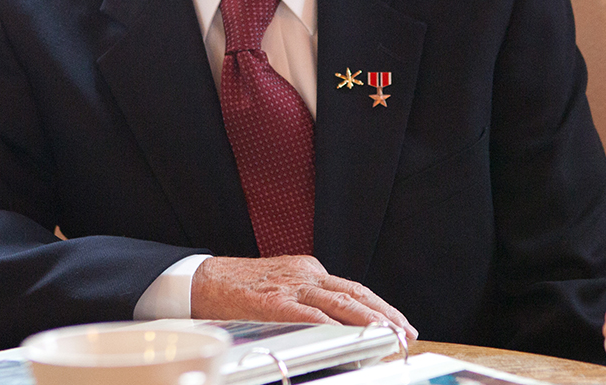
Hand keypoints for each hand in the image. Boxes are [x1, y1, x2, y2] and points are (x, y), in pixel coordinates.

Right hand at [190, 255, 416, 339]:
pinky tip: (347, 334)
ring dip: (368, 320)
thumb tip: (335, 325)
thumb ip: (306, 299)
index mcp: (307, 269)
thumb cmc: (238, 288)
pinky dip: (332, 324)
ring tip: (389, 335)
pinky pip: (308, 313)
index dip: (378, 306)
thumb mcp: (280, 285)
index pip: (352, 288)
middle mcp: (304, 274)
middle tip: (405, 332)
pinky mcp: (273, 301)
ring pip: (339, 301)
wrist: (200, 280)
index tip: (397, 322)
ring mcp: (290, 286)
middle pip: (354, 293)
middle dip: (384, 314)